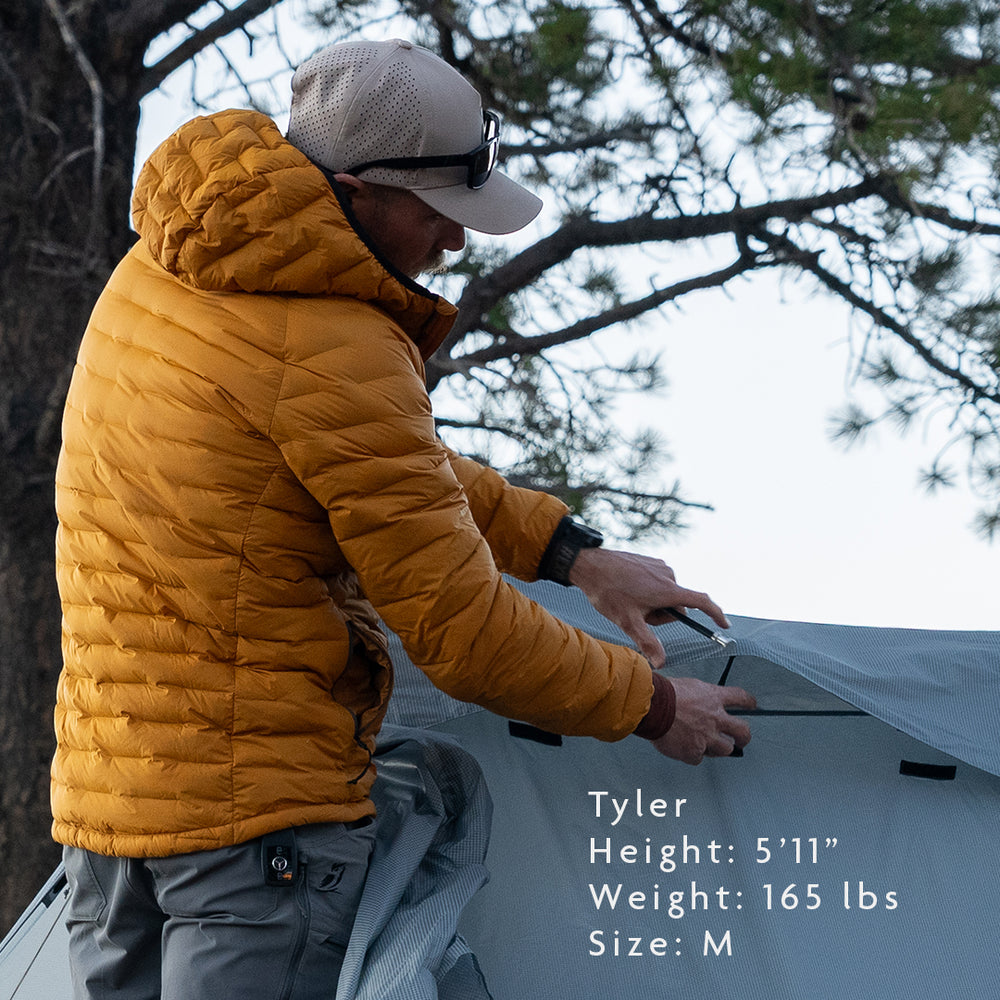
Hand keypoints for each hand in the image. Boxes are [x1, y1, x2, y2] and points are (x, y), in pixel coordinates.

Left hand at [569, 547, 728, 668]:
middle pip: (677, 605)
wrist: (589, 564)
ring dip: (653, 603)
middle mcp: (668, 575)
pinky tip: (626, 590)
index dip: (716, 614)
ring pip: (666, 595)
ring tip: (629, 601)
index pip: (702, 602)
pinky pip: (657, 583)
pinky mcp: (650, 561)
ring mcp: (659, 566)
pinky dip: (647, 591)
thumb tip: (661, 664)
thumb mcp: (628, 622)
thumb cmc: (608, 593)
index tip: (724, 626)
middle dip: (661, 615)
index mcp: (668, 590)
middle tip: (638, 615)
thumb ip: (648, 643)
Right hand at [650, 677, 755, 764]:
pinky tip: (685, 749)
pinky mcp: (694, 752)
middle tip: (741, 739)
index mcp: (713, 697)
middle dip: (744, 737)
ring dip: (718, 748)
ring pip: (725, 749)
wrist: (652, 707)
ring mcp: (707, 737)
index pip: (740, 698)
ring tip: (709, 746)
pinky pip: (698, 758)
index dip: (749, 702)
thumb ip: (698, 695)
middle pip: (742, 731)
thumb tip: (699, 699)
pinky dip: (693, 754)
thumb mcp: (686, 685)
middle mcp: (715, 718)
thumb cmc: (663, 693)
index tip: (752, 704)